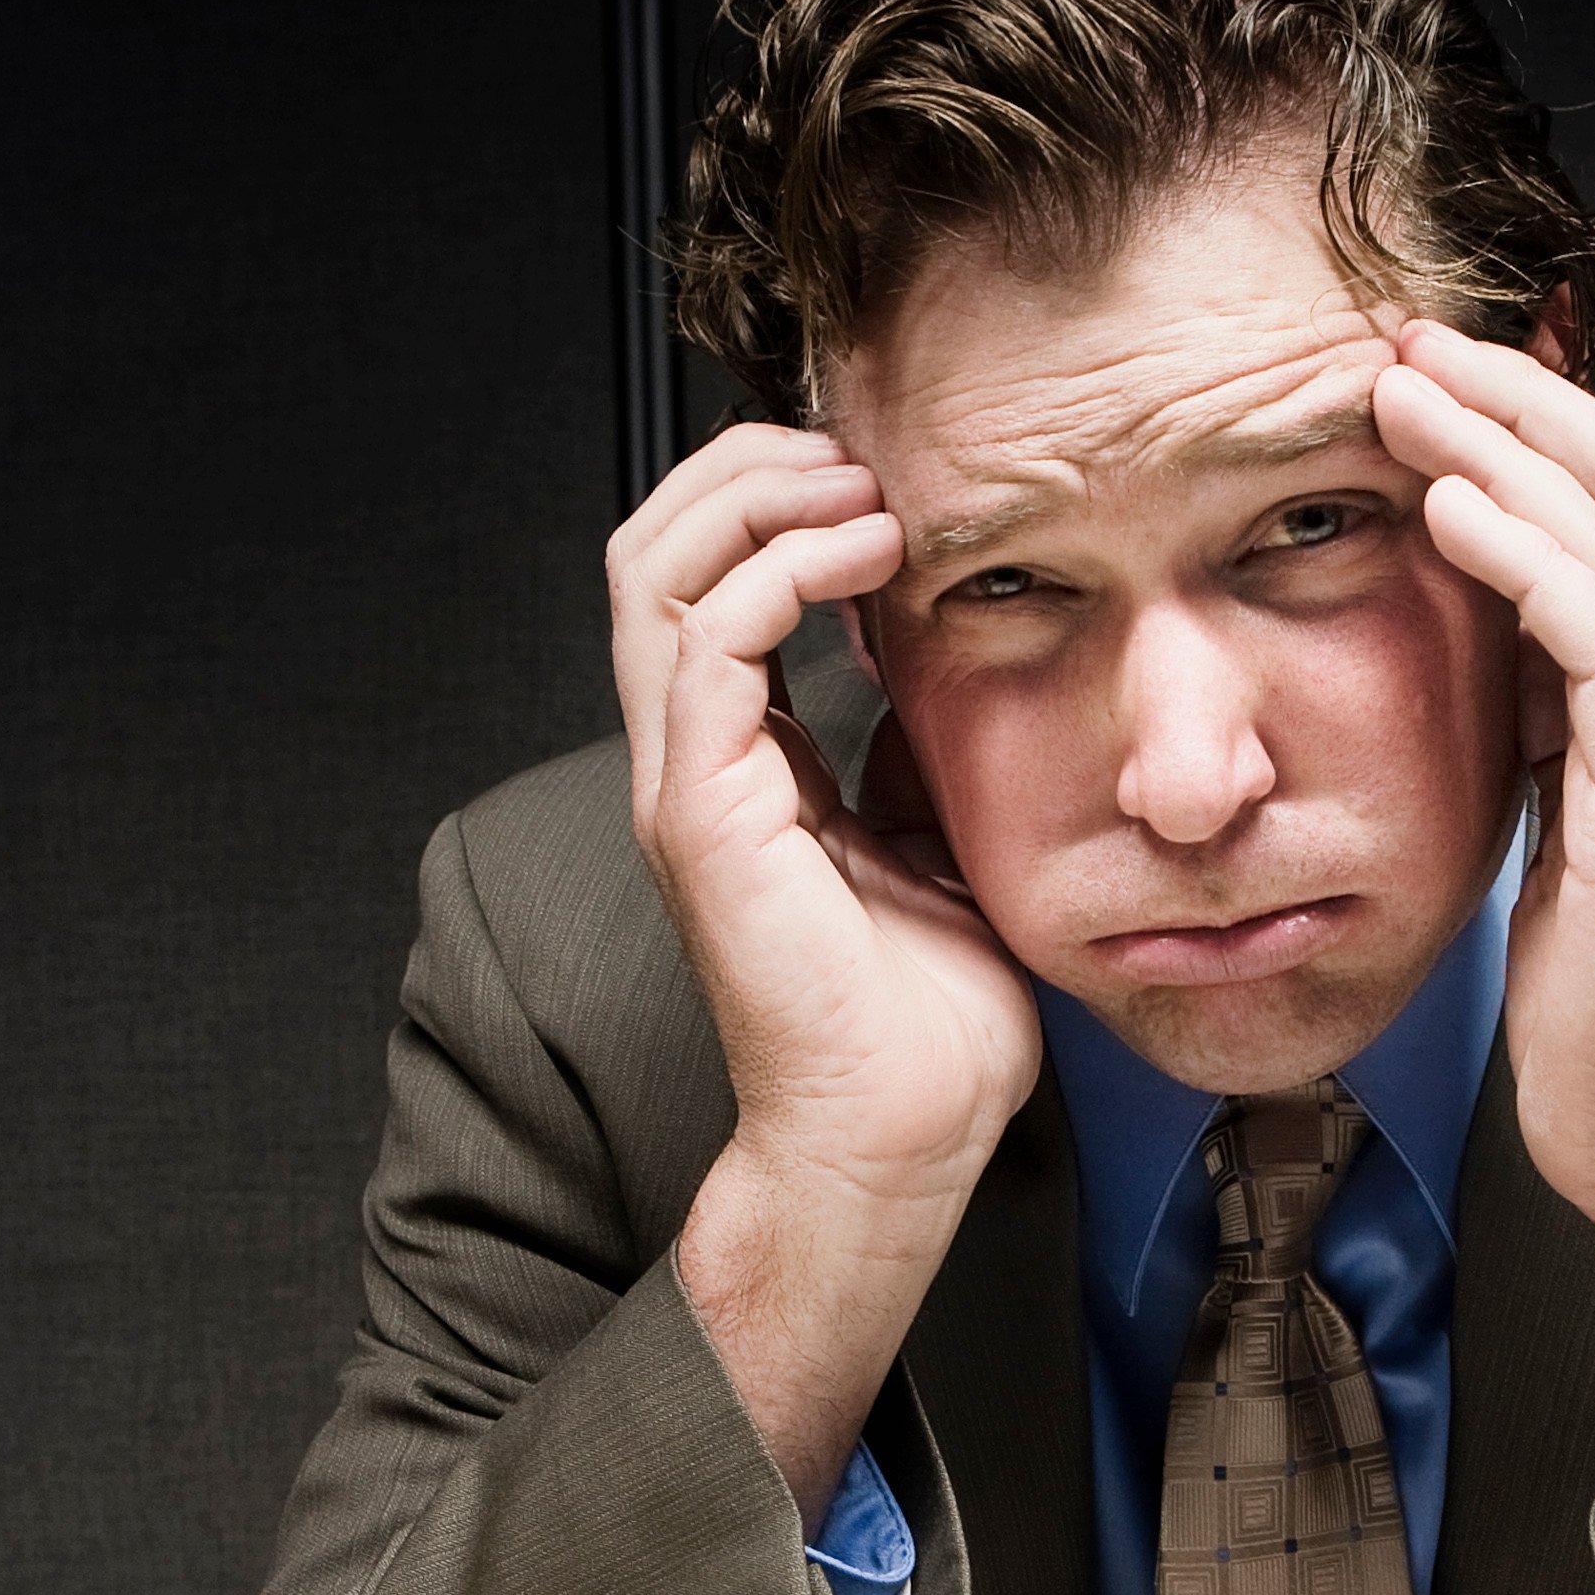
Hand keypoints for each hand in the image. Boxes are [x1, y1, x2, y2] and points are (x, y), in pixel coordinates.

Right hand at [609, 426, 1042, 1512]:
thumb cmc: (923, 1025)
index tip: (882, 483)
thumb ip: (909, 757)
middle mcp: (690, 762)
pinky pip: (710, 643)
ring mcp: (686, 786)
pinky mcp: (706, 814)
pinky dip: (781, 570)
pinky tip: (868, 556)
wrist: (900, 1139)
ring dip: (758, 498)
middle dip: (748, 468)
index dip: (774, 503)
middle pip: (653, 548)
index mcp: (736, 766)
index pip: (702, 581)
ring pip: (655, 571)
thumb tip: (940, 673)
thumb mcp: (935, 847)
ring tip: (862, 487)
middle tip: (858, 454)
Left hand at [1370, 323, 1594, 1517]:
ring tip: (1406, 388)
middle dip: (1518, 395)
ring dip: (1506, 448)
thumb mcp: (1550, 838)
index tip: (1427, 374)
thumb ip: (1535, 739)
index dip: (1531, 429)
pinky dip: (1528, 561)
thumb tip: (1475, 656)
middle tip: (1405, 334)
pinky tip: (1454, 512)